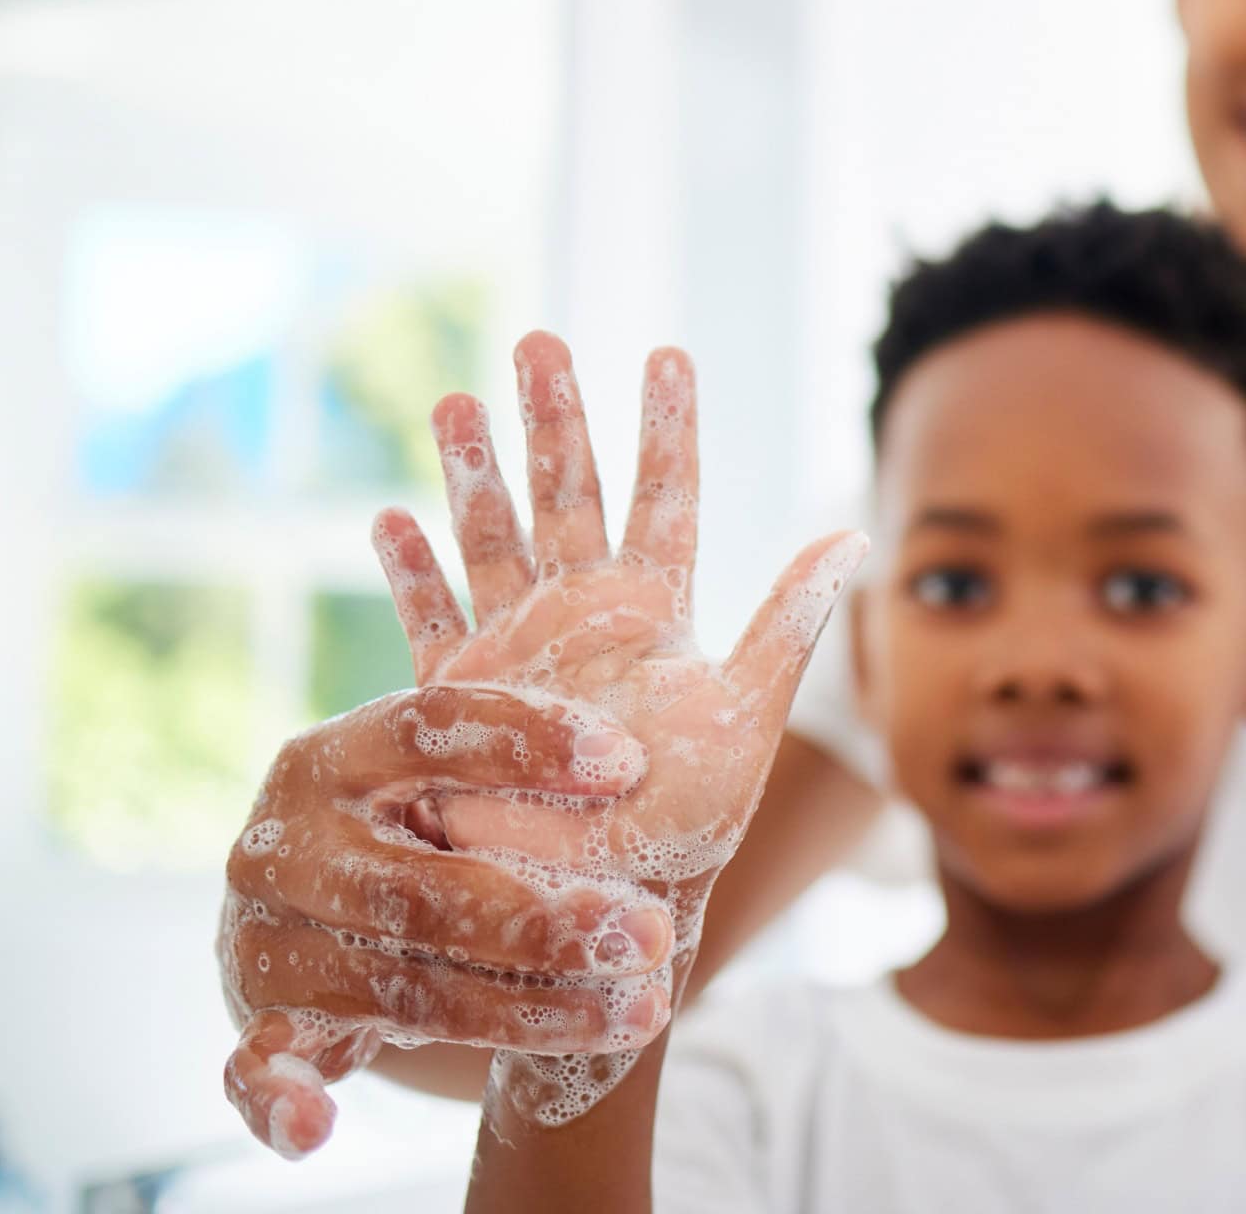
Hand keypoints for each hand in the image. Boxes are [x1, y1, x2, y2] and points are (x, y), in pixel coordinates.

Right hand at [218, 685, 675, 1158]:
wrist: (305, 917)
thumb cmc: (415, 827)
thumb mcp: (447, 770)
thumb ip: (527, 739)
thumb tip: (710, 659)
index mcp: (334, 756)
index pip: (429, 728)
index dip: (527, 743)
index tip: (629, 763)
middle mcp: (286, 844)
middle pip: (426, 886)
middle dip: (547, 918)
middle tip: (649, 933)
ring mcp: (265, 938)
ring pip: (400, 986)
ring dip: (519, 1011)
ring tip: (634, 1013)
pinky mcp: (261, 1024)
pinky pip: (259, 1072)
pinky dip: (282, 1100)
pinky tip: (319, 1129)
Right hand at [375, 332, 865, 1126]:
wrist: (609, 905)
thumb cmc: (687, 825)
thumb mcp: (750, 715)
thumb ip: (793, 623)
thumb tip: (855, 533)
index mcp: (654, 611)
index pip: (666, 497)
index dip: (667, 427)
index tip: (667, 353)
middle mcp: (584, 617)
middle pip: (568, 495)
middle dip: (553, 420)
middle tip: (538, 341)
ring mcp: (522, 651)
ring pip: (493, 538)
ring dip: (474, 472)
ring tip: (456, 399)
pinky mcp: (466, 699)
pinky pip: (431, 623)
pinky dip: (411, 574)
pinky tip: (391, 517)